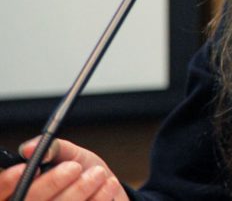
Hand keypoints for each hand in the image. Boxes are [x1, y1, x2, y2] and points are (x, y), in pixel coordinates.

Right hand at [0, 138, 126, 200]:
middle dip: (52, 183)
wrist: (108, 188)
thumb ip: (52, 149)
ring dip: (79, 190)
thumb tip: (30, 149)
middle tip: (75, 167)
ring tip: (98, 174)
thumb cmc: (82, 171)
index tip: (33, 169)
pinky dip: (96, 199)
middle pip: (28, 200)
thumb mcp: (69, 154)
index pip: (0, 191)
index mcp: (19, 189)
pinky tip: (108, 186)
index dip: (8, 182)